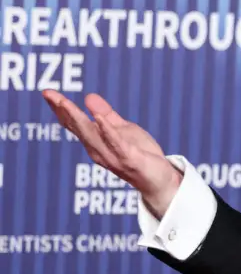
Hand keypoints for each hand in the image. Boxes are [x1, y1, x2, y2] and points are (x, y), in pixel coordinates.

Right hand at [41, 90, 182, 217]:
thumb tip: (88, 96)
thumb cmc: (141, 155)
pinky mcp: (129, 159)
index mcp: (96, 142)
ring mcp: (112, 156)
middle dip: (63, 110)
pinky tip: (99, 118)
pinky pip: (116, 143)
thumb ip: (107, 115)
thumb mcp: (123, 130)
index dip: (60, 108)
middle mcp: (98, 150)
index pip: (74, 124)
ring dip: (78, 119)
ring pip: (92, 135)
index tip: (47, 92)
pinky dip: (107, 131)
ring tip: (65, 103)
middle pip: (78, 128)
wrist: (160, 180)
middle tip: (48, 94)